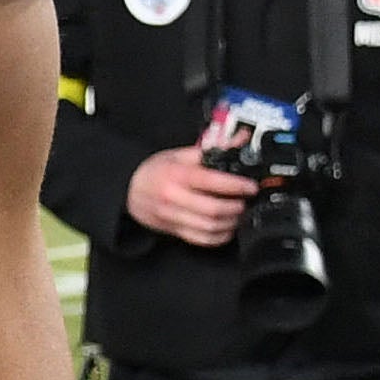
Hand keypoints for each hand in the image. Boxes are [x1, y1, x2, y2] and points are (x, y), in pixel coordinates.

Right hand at [127, 145, 255, 246]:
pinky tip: (227, 227)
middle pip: (213, 209)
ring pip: (210, 227)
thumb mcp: (181, 154)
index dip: (236, 185)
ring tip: (239, 213)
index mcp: (177, 175)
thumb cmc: (155, 170)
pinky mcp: (175, 231)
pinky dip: (220, 237)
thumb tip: (241, 139)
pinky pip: (202, 240)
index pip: (211, 181)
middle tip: (246, 201)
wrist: (129, 190)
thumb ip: (213, 148)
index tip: (250, 186)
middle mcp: (174, 198)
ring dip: (231, 223)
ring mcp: (174, 217)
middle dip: (236, 207)